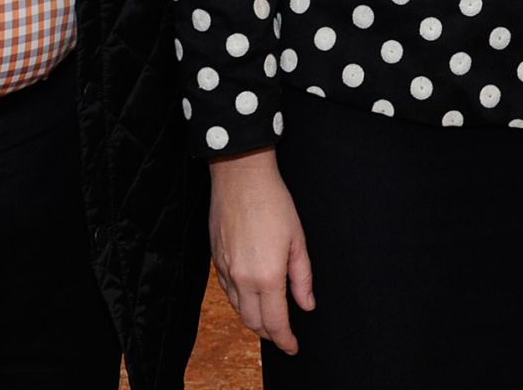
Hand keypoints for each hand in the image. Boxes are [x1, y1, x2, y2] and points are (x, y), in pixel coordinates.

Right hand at [207, 148, 314, 355]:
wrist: (240, 176)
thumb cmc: (272, 202)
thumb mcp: (297, 239)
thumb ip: (302, 277)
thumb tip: (306, 304)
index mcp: (266, 276)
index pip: (275, 322)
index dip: (285, 339)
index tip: (292, 346)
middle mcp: (242, 279)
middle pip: (254, 322)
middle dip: (269, 333)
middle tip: (283, 334)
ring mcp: (225, 270)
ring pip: (239, 309)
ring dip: (254, 318)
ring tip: (268, 317)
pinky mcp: (216, 260)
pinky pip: (227, 291)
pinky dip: (240, 300)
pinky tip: (250, 293)